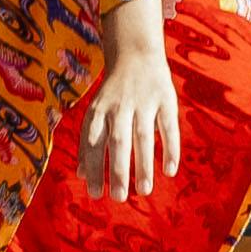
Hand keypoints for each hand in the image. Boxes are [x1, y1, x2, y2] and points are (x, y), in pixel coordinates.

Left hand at [79, 0, 180, 203]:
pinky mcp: (166, 99)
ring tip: (144, 191)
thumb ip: (88, 141)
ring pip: (143, 137)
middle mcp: (120, 106)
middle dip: (117, 170)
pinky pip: (169, 127)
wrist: (136, 53)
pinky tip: (169, 171)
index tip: (96, 194)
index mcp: (99, 110)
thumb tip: (79, 175)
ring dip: (144, 165)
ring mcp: (144, 102)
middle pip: (118, 141)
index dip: (93, 168)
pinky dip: (170, 148)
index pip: (94, 143)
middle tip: (119, 198)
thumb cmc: (113, 93)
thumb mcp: (95, 111)